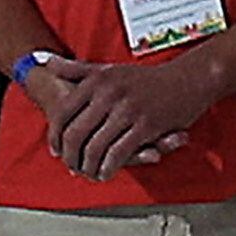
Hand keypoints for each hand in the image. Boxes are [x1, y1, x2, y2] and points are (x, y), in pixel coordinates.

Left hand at [31, 49, 221, 181]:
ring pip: (95, 147)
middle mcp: (108, 94)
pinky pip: (118, 153)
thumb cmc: (147, 78)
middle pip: (75, 133)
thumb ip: (77, 70)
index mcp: (97, 81)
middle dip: (70, 156)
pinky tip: (106, 172)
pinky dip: (109, 167)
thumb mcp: (109, 70)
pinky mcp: (145, 126)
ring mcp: (127, 110)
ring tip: (87, 173)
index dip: (55, 135)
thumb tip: (47, 63)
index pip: (64, 112)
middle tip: (70, 166)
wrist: (188, 79)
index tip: (55, 149)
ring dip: (89, 166)